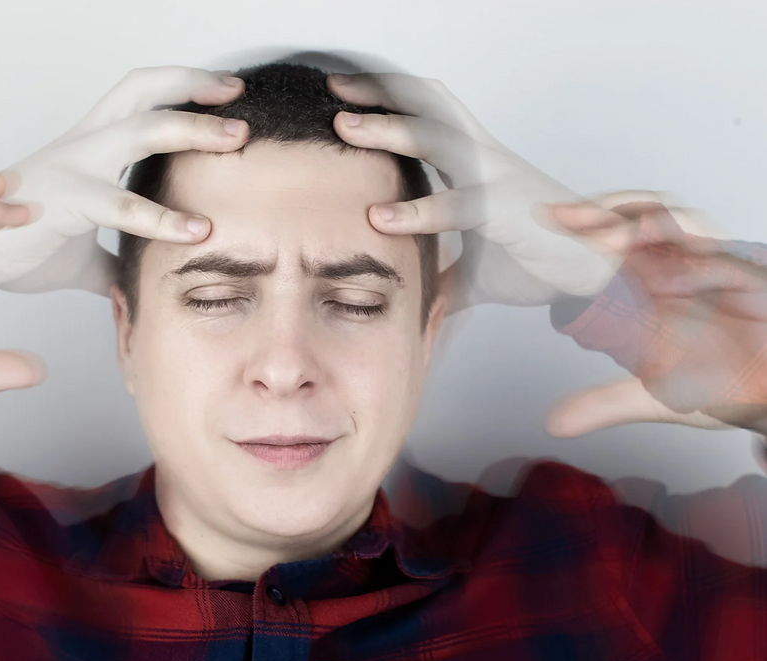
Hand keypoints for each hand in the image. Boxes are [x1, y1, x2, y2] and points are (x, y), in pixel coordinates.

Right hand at [0, 67, 250, 295]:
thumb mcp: (82, 254)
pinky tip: (198, 232)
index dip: (182, 87)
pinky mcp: (62, 201)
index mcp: (89, 148)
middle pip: (143, 92)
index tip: (225, 94)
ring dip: (192, 129)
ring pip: (139, 129)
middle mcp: (82, 145)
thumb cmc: (18, 246)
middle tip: (240, 101)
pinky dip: (162, 217)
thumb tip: (138, 282)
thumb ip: (115, 260)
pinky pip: (118, 204)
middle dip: (195, 89)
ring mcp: (72, 167)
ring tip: (236, 139)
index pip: (140, 98)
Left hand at [326, 72, 620, 311]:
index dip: (390, 98)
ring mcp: (497, 180)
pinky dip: (416, 212)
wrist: (597, 275)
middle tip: (334, 91)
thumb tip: (421, 297)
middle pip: (429, 108)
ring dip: (391, 129)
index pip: (430, 113)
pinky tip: (379, 219)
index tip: (345, 95)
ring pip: (439, 139)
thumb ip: (445, 277)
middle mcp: (485, 159)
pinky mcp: (508, 212)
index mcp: (476, 164)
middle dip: (380, 95)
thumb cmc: (540, 261)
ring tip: (345, 128)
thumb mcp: (477, 271)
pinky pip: (458, 206)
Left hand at [542, 192, 766, 436]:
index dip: (575, 232)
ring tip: (606, 245)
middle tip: (562, 219)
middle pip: (634, 219)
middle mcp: (677, 271)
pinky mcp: (750, 281)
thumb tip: (554, 424)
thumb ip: (605, 404)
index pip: (607, 244)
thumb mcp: (655, 398)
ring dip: (638, 230)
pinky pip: (721, 264)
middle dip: (598, 215)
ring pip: (675, 228)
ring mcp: (712, 271)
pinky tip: (666, 282)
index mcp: (650, 288)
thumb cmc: (725, 385)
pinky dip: (693, 268)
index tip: (542, 227)